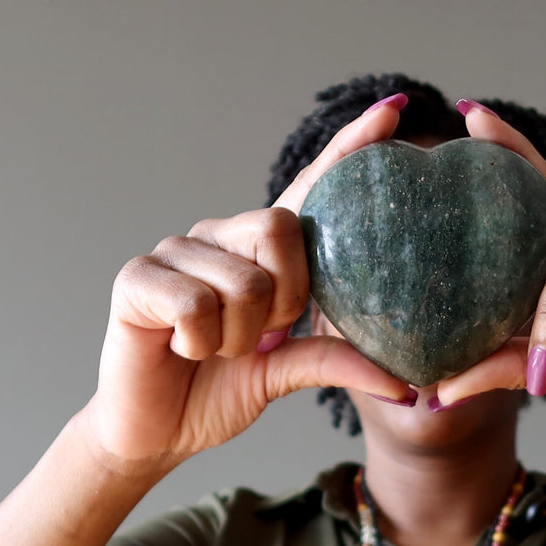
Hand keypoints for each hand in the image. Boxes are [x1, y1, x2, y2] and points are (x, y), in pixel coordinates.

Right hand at [80, 102, 412, 471]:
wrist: (155, 433)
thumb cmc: (219, 390)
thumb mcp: (285, 372)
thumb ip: (336, 360)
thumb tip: (408, 384)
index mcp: (260, 251)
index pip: (308, 190)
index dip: (347, 150)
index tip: (395, 111)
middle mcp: (220, 237)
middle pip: (281, 229)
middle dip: (285, 299)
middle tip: (261, 336)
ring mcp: (176, 251)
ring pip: (244, 281)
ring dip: (238, 337)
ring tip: (216, 350)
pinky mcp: (138, 277)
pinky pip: (197, 304)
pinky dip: (202, 343)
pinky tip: (184, 350)